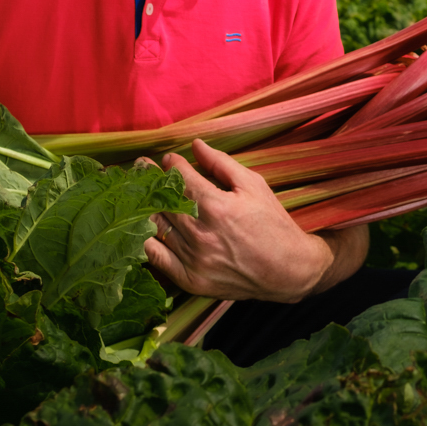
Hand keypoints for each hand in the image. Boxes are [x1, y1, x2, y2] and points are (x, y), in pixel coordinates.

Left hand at [139, 139, 364, 302]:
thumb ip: (221, 163)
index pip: (181, 180)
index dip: (171, 165)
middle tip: (141, 168)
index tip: (167, 159)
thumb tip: (195, 145)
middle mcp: (201, 234)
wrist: (288, 270)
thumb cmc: (273, 224)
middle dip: (150, 181)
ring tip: (138, 194)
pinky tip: (141, 227)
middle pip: (163, 201)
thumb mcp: (254, 185)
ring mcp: (194, 260)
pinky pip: (157, 259)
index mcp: (217, 207)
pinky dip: (145, 241)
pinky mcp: (191, 280)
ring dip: (144, 207)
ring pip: (156, 227)